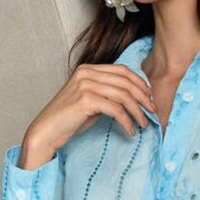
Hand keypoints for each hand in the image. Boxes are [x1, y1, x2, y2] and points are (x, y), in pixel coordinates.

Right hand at [18, 63, 152, 168]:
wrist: (46, 131)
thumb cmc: (68, 119)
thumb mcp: (89, 100)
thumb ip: (106, 93)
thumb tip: (132, 97)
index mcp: (88, 69)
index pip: (122, 70)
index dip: (140, 83)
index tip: (149, 97)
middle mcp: (87, 73)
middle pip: (126, 82)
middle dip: (143, 97)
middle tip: (152, 112)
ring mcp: (86, 85)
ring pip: (123, 95)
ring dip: (137, 111)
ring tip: (143, 124)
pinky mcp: (86, 100)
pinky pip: (116, 109)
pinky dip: (126, 121)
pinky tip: (130, 130)